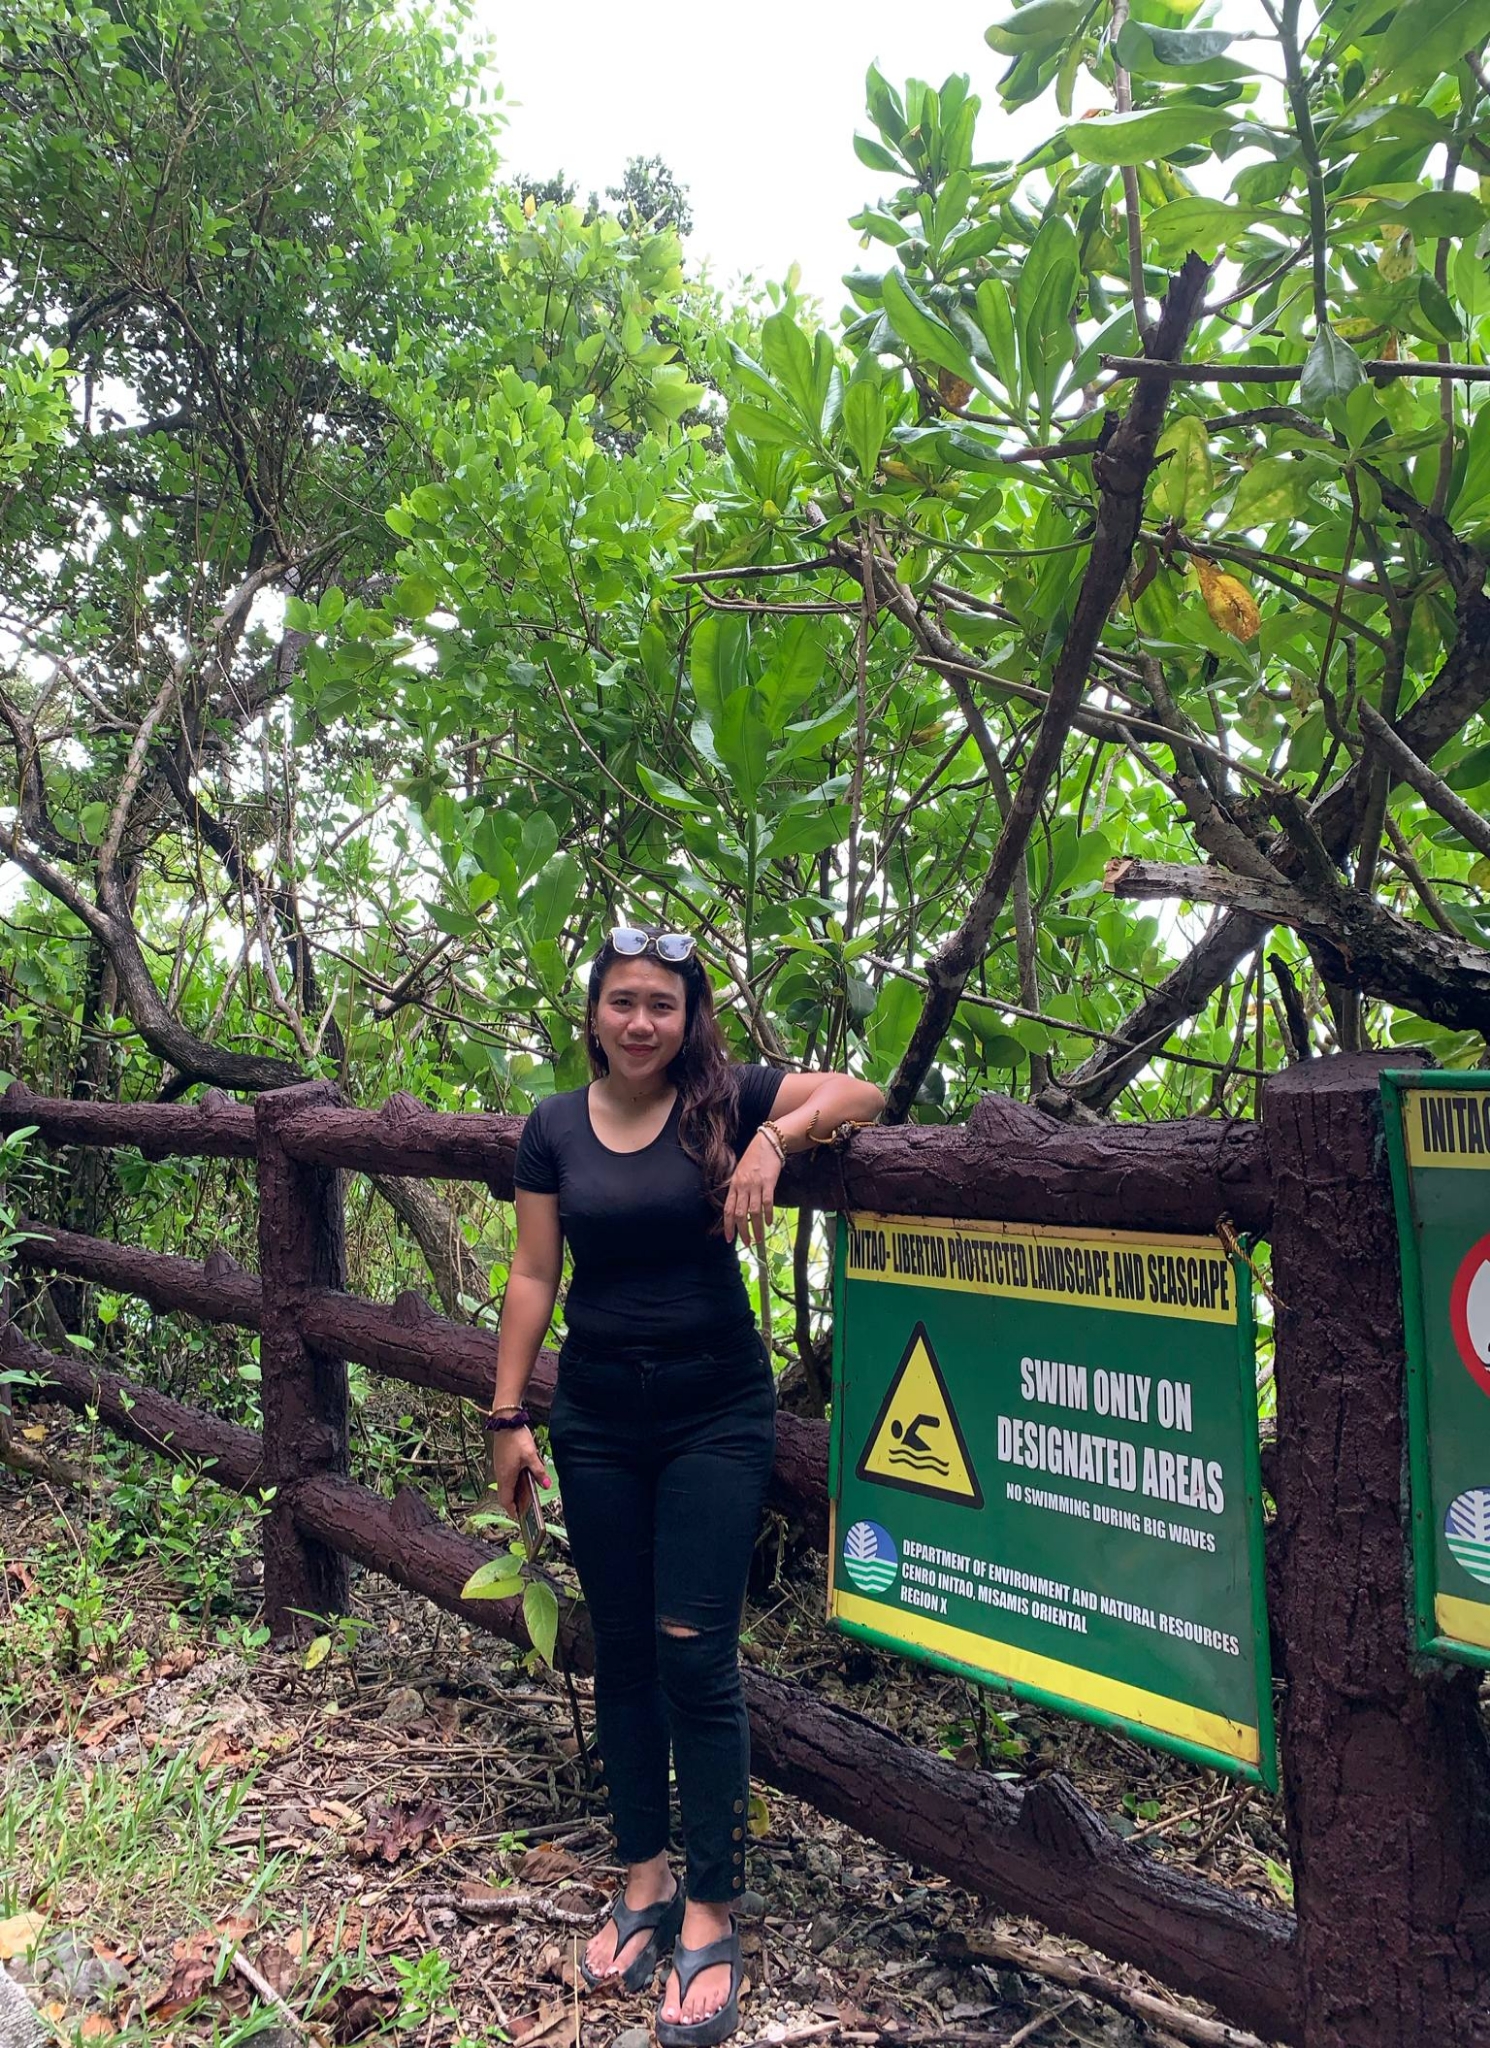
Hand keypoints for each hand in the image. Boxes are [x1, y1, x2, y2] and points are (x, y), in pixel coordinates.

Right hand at [489, 1425, 550, 1517]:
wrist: (505, 1422)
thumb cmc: (516, 1439)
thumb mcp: (531, 1456)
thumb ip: (539, 1472)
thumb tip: (546, 1486)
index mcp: (506, 1477)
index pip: (506, 1501)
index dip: (513, 1510)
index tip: (520, 1517)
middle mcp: (500, 1475)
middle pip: (506, 1495)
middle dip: (516, 1502)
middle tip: (527, 1506)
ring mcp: (500, 1468)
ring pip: (507, 1486)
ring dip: (516, 1492)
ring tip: (529, 1494)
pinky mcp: (502, 1461)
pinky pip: (507, 1477)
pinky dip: (515, 1482)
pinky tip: (524, 1478)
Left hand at [723, 1131, 781, 1250]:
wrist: (767, 1142)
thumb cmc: (754, 1158)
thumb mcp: (740, 1173)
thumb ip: (739, 1190)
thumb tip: (739, 1209)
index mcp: (734, 1185)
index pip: (728, 1209)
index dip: (728, 1226)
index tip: (730, 1239)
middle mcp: (743, 1186)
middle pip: (740, 1214)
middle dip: (743, 1231)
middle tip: (747, 1244)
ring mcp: (755, 1185)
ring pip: (753, 1211)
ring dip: (756, 1227)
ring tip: (759, 1239)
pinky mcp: (768, 1182)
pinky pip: (767, 1202)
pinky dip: (768, 1214)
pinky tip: (769, 1223)